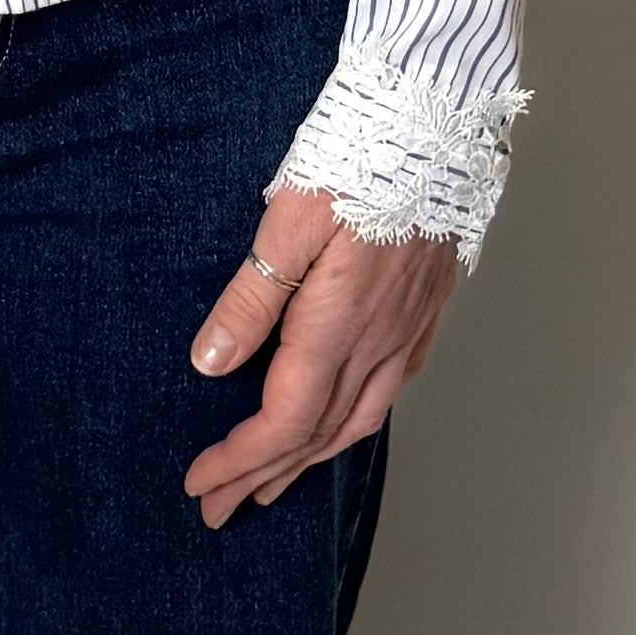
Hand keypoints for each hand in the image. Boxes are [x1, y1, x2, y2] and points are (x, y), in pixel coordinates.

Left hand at [181, 185, 455, 527]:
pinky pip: (388, 389)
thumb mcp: (288, 221)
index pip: (282, 421)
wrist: (435, 126)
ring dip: (309, 459)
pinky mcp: (424, 312)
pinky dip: (354, 421)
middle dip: (262, 477)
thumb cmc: (358, 160)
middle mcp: (377, 343)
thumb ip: (251, 296)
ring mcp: (406, 331)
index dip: (238, 460)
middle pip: (315, 435)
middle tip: (220, 508)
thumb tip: (211, 362)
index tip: (199, 484)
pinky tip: (342, 419)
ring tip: (273, 483)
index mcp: (337, 326)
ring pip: (358, 421)